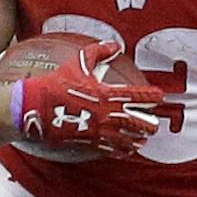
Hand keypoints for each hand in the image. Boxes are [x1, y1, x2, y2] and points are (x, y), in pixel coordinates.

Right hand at [15, 39, 163, 158]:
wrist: (36, 106)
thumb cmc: (57, 83)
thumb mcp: (78, 63)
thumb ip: (98, 52)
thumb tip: (114, 44)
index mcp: (106, 94)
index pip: (137, 96)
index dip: (152, 97)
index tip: (160, 97)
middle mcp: (107, 114)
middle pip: (137, 123)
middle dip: (148, 125)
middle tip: (154, 125)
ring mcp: (99, 130)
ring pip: (127, 140)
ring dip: (137, 140)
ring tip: (143, 140)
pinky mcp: (89, 142)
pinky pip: (111, 150)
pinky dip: (121, 151)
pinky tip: (127, 151)